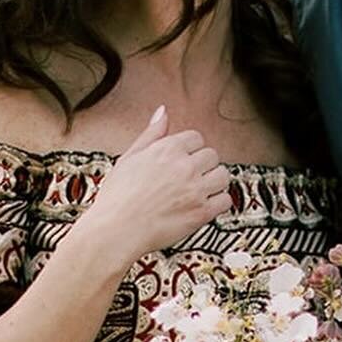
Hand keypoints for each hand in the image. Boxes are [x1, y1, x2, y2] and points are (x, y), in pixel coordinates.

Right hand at [75, 106, 231, 270]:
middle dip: (202, 165)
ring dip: (214, 182)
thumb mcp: (129, 157)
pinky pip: (225, 200)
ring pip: (223, 176)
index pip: (196, 138)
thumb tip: (163, 112)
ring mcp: (195, 189)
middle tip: (189, 178)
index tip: (182, 161)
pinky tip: (204, 205)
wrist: (115, 230)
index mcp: (168, 149)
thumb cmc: (117, 196)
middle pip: (212, 155)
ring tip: (199, 191)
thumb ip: (151, 133)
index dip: (189, 150)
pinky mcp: (202, 212)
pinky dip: (218, 202)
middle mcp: (185, 166)